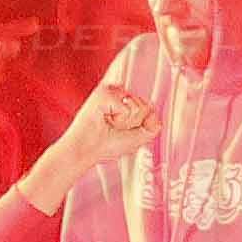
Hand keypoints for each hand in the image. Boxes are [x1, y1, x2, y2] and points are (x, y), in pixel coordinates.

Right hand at [27, 69, 154, 197]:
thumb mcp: (137, 139)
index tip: (125, 128)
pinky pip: (128, 107)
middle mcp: (117, 94)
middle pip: (146, 106)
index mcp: (123, 103)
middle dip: (135, 123)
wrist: (86, 149)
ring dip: (127, 122)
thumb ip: (151, 126)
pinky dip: (120, 118)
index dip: (142, 118)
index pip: (145, 104)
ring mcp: (110, 92)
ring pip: (138, 105)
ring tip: (110, 123)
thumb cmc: (106, 146)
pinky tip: (105, 119)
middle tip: (115, 127)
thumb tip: (154, 111)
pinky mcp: (105, 93)